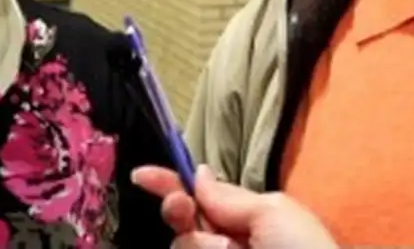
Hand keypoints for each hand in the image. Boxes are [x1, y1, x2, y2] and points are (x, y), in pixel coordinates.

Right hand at [132, 164, 337, 248]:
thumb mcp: (272, 213)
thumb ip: (228, 197)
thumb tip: (200, 173)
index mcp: (244, 219)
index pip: (199, 197)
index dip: (169, 183)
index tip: (141, 176)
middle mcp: (226, 244)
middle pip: (181, 224)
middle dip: (179, 212)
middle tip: (188, 213)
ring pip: (184, 248)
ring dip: (203, 246)